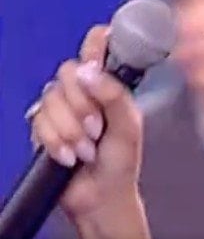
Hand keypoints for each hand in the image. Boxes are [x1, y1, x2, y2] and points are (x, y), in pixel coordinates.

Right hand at [28, 25, 144, 222]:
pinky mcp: (43, 126)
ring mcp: (62, 108)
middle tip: (97, 128)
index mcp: (110, 84)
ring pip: (51, 98)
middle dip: (82, 104)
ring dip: (70, 129)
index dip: (97, 42)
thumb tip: (89, 71)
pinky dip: (55, 142)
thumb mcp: (128, 126)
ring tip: (87, 149)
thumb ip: (114, 95)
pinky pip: (38, 121)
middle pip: (69, 72)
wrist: (100, 196)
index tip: (99, 52)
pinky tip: (69, 156)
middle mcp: (84, 90)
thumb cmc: (121, 161)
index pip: (99, 46)